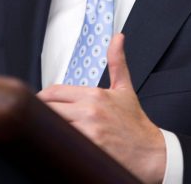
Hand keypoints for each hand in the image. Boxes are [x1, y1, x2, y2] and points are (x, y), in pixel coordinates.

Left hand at [38, 34, 165, 182]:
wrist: (151, 151)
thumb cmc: (135, 123)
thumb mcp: (125, 89)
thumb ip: (117, 62)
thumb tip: (118, 38)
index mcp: (94, 95)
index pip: (55, 92)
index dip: (42, 98)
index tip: (39, 103)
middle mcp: (90, 110)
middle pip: (49, 109)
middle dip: (42, 114)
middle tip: (39, 119)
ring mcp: (89, 130)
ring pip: (53, 126)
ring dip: (48, 129)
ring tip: (45, 132)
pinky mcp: (90, 148)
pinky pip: (63, 144)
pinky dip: (57, 144)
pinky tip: (57, 145)